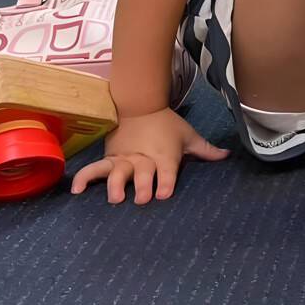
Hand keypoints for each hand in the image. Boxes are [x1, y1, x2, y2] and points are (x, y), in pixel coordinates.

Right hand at [69, 107, 227, 203]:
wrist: (140, 104)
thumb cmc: (167, 124)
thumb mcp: (188, 135)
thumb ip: (206, 150)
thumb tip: (228, 155)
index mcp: (165, 155)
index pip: (167, 170)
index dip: (166, 182)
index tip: (163, 195)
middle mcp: (143, 158)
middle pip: (143, 173)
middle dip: (143, 185)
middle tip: (141, 199)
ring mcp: (124, 158)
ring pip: (118, 172)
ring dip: (116, 184)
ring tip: (115, 198)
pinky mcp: (109, 158)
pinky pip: (95, 169)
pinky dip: (84, 178)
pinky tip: (77, 191)